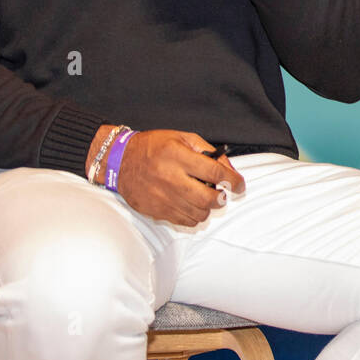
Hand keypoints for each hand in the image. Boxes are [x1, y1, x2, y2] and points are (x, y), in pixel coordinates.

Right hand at [109, 129, 245, 226]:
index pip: (215, 173)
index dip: (234, 180)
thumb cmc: (154, 147)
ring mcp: (162, 197)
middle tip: (221, 194)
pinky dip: (193, 216)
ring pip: (198, 214)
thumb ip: (209, 153)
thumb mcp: (183, 138)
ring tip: (203, 198)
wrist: (119, 161)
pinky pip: (184, 222)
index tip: (239, 185)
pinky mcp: (156, 210)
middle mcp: (171, 179)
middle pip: (208, 199)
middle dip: (221, 198)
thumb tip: (229, 170)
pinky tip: (189, 205)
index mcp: (178, 157)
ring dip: (207, 208)